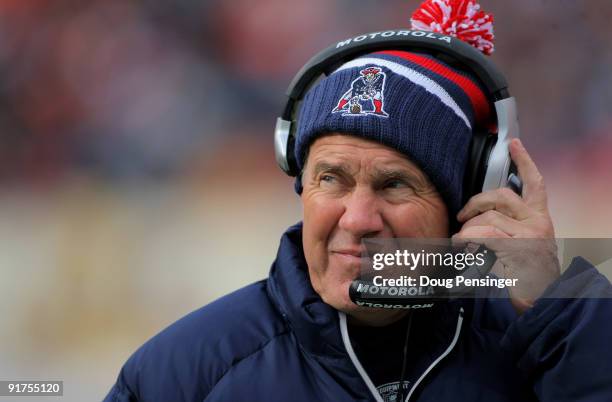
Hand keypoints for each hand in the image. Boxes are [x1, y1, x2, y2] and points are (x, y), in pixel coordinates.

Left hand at [453, 139, 559, 313]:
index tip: (515, 144)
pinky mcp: (517, 249)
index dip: (525, 161)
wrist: (544, 304)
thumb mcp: (524, 246)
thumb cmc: (528, 277)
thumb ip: (507, 228)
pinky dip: (467, 240)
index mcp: (539, 219)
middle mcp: (537, 223)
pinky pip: (484, 236)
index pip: (535, 183)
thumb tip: (475, 220)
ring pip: (487, 218)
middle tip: (462, 217)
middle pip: (500, 196)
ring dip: (467, 230)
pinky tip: (461, 247)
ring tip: (461, 243)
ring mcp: (529, 236)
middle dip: (474, 203)